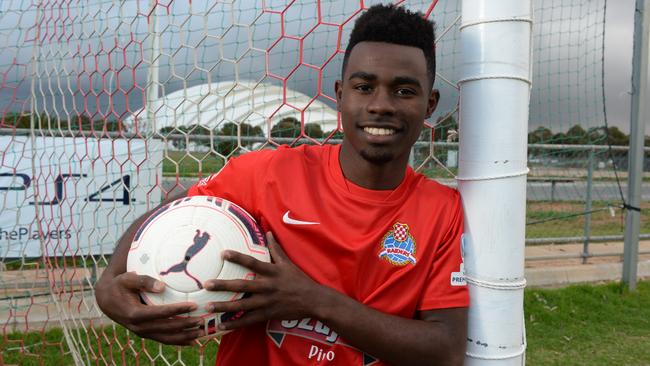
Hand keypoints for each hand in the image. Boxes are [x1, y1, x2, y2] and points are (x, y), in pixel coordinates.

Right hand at [95, 271, 203, 344]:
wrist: (106, 299)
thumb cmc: (119, 285)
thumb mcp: (128, 279)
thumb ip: (144, 281)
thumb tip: (162, 286)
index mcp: (133, 313)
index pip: (159, 313)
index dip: (176, 310)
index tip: (193, 305)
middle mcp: (138, 326)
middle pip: (165, 328)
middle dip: (184, 325)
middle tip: (201, 320)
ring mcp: (141, 332)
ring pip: (165, 338)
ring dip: (184, 337)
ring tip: (201, 333)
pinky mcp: (145, 334)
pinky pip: (163, 339)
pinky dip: (178, 341)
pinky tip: (192, 341)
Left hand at [204, 232, 325, 330]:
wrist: (313, 300)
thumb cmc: (299, 280)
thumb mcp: (288, 263)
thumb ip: (275, 248)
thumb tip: (267, 232)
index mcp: (272, 272)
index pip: (252, 263)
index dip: (237, 258)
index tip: (222, 253)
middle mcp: (268, 286)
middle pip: (242, 285)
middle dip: (223, 285)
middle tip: (206, 284)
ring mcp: (267, 302)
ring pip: (242, 305)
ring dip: (224, 306)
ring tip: (208, 306)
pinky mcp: (268, 314)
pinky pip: (249, 320)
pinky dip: (235, 323)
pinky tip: (221, 325)